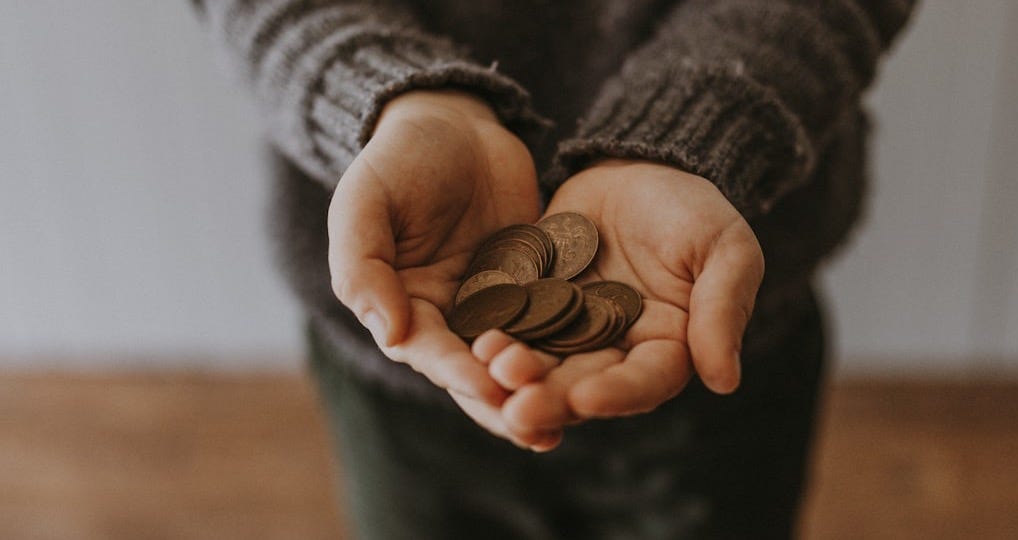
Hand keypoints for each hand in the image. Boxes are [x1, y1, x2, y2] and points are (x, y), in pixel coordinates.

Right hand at [327, 90, 540, 433]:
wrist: (453, 122)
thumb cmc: (398, 159)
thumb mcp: (365, 202)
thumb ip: (364, 266)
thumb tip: (391, 335)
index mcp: (403, 306)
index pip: (430, 351)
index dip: (457, 372)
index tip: (488, 388)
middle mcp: (449, 317)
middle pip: (477, 371)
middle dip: (505, 401)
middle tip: (538, 429)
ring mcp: (496, 304)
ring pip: (519, 357)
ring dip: (540, 388)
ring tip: (570, 419)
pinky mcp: (536, 285)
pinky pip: (553, 320)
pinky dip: (571, 347)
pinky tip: (601, 368)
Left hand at [475, 159, 764, 448]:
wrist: (636, 166)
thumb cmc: (693, 208)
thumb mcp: (724, 249)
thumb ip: (722, 310)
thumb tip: (725, 381)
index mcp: (667, 347)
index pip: (645, 381)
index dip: (617, 394)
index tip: (586, 399)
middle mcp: (614, 350)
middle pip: (583, 384)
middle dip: (552, 398)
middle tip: (518, 408)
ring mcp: (568, 329)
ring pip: (541, 363)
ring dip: (516, 374)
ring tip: (491, 370)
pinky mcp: (531, 303)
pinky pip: (511, 324)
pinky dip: (494, 334)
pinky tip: (473, 340)